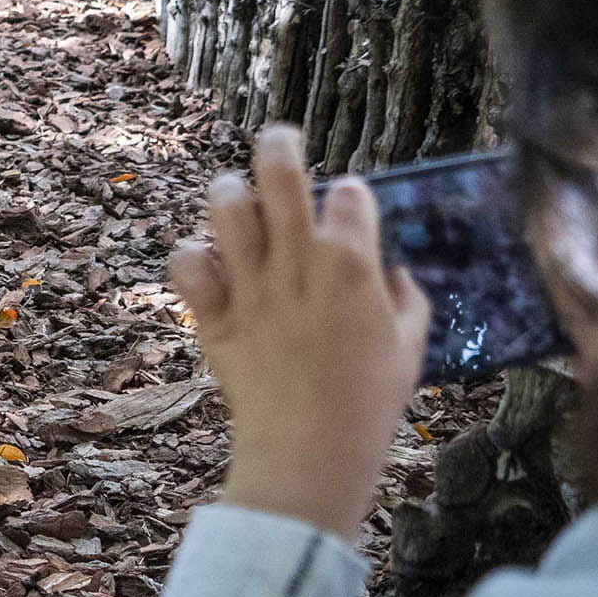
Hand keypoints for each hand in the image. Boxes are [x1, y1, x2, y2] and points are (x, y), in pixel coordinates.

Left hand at [170, 125, 430, 539]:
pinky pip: (186, 265)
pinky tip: (207, 265)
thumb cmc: (369, 405)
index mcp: (353, 265)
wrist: (309, 456)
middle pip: (280, 174)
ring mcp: (250, 286)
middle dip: (279, 144)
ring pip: (225, 206)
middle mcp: (297, 263)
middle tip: (279, 140)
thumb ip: (405, 299)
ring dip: (228, 194)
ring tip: (234, 198)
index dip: (349, 195)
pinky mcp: (212, 316)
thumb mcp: (411, 347)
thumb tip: (395, 272)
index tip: (346, 210)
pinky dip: (191, 258)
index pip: (349, 193)